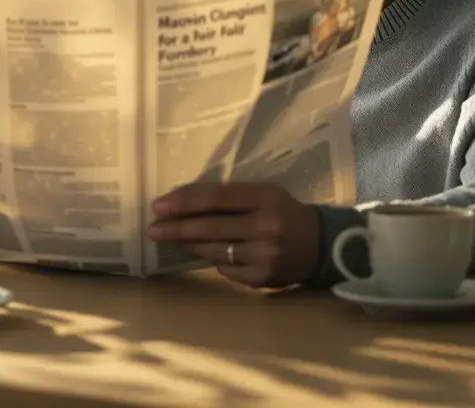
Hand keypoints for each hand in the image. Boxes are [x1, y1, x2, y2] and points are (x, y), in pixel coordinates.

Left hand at [146, 182, 320, 287]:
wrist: (322, 245)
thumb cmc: (284, 213)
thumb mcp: (264, 195)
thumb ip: (231, 198)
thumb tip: (183, 203)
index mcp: (265, 198)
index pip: (215, 198)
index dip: (183, 202)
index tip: (158, 207)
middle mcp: (265, 227)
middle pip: (209, 227)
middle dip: (176, 228)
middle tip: (153, 229)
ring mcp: (264, 255)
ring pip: (214, 251)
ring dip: (188, 244)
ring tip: (171, 238)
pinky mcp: (263, 279)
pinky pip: (226, 270)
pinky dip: (214, 260)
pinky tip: (208, 254)